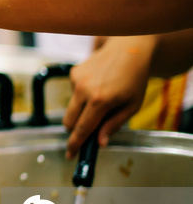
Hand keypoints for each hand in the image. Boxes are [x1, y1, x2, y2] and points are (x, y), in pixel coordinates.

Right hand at [63, 36, 154, 157]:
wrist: (128, 49)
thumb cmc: (134, 79)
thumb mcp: (132, 105)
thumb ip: (114, 124)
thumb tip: (100, 142)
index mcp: (100, 101)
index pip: (82, 128)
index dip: (75, 144)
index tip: (69, 154)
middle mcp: (84, 90)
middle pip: (69, 121)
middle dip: (75, 130)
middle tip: (85, 133)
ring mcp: (76, 80)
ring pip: (71, 107)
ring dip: (81, 111)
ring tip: (101, 99)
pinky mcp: (73, 73)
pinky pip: (73, 93)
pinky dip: (82, 96)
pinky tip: (97, 85)